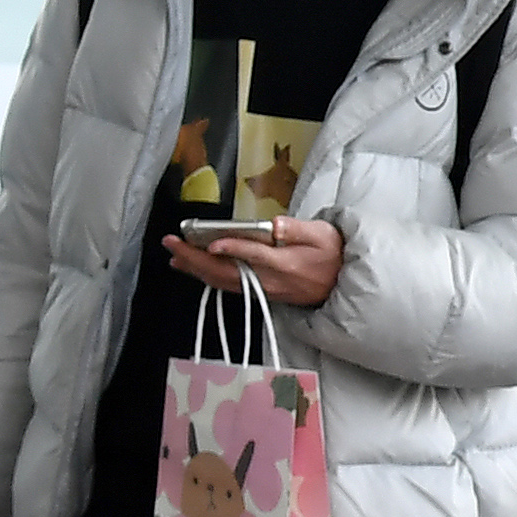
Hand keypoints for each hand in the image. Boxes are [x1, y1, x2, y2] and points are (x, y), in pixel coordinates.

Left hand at [161, 214, 342, 307]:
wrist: (344, 283)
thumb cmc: (334, 254)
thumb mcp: (324, 234)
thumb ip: (298, 229)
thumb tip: (275, 225)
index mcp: (286, 264)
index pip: (255, 256)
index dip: (232, 249)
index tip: (211, 242)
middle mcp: (270, 280)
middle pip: (227, 272)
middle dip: (195, 258)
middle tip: (172, 242)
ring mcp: (264, 288)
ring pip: (224, 281)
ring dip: (196, 269)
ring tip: (174, 256)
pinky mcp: (261, 291)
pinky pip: (229, 286)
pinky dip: (208, 277)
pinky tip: (194, 269)